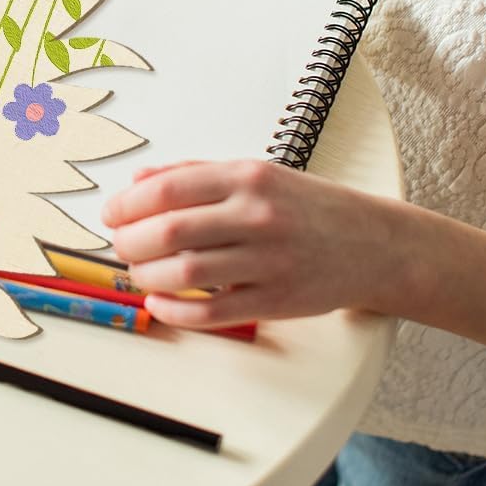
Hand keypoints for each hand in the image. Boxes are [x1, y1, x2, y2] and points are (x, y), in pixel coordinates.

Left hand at [103, 160, 406, 327]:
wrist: (375, 244)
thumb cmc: (308, 206)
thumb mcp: (255, 173)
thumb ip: (194, 174)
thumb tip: (138, 182)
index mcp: (246, 176)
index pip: (167, 189)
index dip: (127, 204)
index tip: (111, 215)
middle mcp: (256, 215)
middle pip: (170, 232)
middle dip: (130, 242)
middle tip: (119, 247)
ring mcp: (268, 261)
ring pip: (185, 274)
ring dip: (147, 278)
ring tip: (137, 274)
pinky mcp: (277, 301)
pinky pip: (213, 313)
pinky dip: (176, 312)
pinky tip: (160, 304)